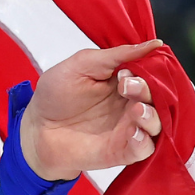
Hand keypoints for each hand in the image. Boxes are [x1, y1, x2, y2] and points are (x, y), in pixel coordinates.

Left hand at [18, 40, 164, 181]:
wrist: (36, 128)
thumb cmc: (56, 94)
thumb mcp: (83, 64)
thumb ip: (118, 55)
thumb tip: (154, 43)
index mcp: (124, 81)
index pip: (151, 73)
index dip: (147, 70)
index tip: (125, 71)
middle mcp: (130, 104)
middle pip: (158, 97)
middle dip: (148, 90)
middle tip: (125, 87)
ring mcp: (128, 128)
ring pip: (157, 123)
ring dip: (151, 115)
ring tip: (136, 110)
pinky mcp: (123, 150)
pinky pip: (145, 148)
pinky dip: (143, 140)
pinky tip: (132, 132)